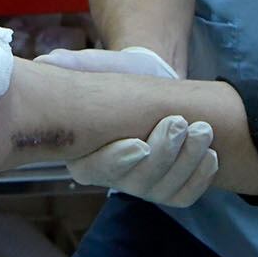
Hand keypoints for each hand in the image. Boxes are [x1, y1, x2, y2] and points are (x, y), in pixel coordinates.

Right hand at [36, 47, 217, 206]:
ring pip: (163, 189)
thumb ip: (72, 65)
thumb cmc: (121, 73)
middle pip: (136, 182)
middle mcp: (111, 175)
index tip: (140, 144)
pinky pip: (184, 194)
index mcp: (84, 151)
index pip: (94, 170)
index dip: (118, 162)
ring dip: (187, 162)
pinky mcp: (167, 187)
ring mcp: (140, 184)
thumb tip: (47, 62)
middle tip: (181, 123)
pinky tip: (210, 154)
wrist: (155, 79)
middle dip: (164, 155)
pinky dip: (200, 177)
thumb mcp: (97, 64)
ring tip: (203, 130)